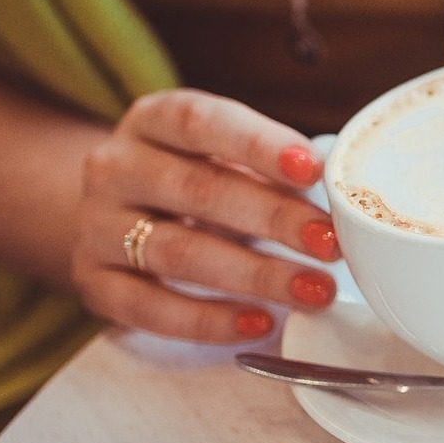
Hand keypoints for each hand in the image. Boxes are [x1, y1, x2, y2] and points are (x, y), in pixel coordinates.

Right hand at [70, 89, 341, 341]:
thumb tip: (349, 198)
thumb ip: (274, 168)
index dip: (259, 145)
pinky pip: (149, 308)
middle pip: (197, 190)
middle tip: (332, 244)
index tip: (314, 171)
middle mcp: (115, 167)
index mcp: (153, 120)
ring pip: (177, 252)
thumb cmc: (195, 177)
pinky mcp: (94, 283)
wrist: (114, 213)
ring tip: (315, 291)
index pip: (201, 122)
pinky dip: (208, 320)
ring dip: (254, 275)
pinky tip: (260, 323)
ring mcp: (97, 226)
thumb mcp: (226, 156)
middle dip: (273, 218)